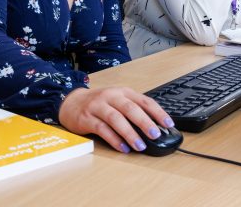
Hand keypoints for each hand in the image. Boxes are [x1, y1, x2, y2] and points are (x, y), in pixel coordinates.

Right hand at [58, 86, 173, 152]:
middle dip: (144, 122)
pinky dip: (114, 139)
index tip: (168, 124)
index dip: (158, 112)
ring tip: (140, 146)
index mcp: (123, 92)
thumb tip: (154, 127)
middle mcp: (111, 96)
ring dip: (130, 133)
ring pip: (116, 119)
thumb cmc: (100, 103)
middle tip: (155, 134)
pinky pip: (102, 129)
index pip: (144, 100)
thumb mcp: (118, 101)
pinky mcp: (86, 118)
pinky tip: (123, 148)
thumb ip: (134, 111)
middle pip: (130, 108)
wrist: (71, 102)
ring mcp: (98, 106)